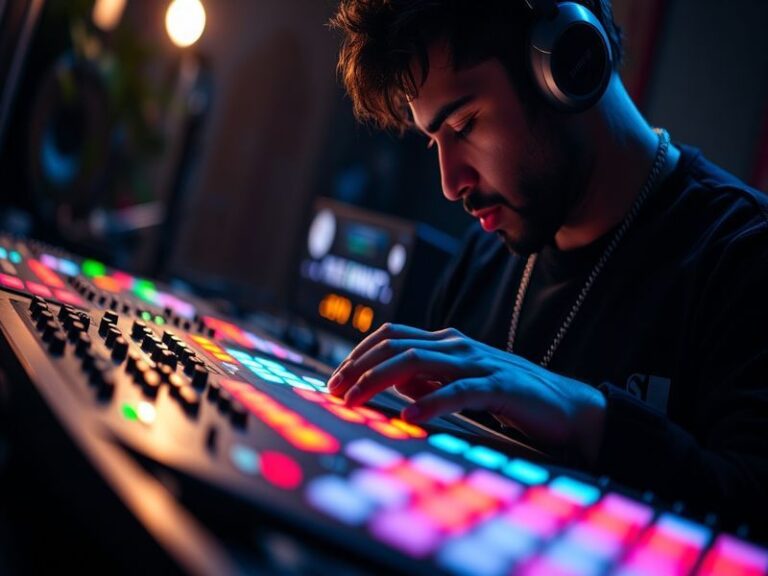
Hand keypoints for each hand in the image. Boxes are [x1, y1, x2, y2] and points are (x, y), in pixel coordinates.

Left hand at [328, 323, 606, 463]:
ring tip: (355, 399)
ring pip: (417, 361)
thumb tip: (392, 383)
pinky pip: (458, 391)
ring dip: (379, 380)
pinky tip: (410, 415)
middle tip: (334, 391)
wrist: (565, 406)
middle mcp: (456, 346)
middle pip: (395, 345)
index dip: (359, 353)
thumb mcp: (459, 383)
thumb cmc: (510, 395)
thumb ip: (428, 379)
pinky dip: (431, 401)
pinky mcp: (498, 386)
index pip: (391, 335)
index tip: (336, 378)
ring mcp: (477, 363)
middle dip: (358, 366)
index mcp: (446, 342)